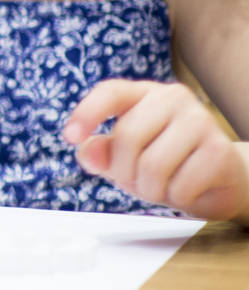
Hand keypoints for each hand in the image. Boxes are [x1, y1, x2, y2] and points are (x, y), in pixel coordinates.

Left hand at [64, 80, 248, 221]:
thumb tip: (86, 151)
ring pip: (153, 165)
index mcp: (143, 93)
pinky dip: (177, 198)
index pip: (110, 92)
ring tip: (163, 185)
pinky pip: (180, 186)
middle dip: (124, 171)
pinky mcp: (219, 150)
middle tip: (136, 180)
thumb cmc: (165, 165)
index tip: (69, 136)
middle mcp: (173, 98)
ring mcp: (200, 120)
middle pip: (128, 136)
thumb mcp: (122, 159)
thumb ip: (99, 153)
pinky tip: (187, 189)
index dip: (87, 112)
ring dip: (151, 189)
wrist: (220, 181)